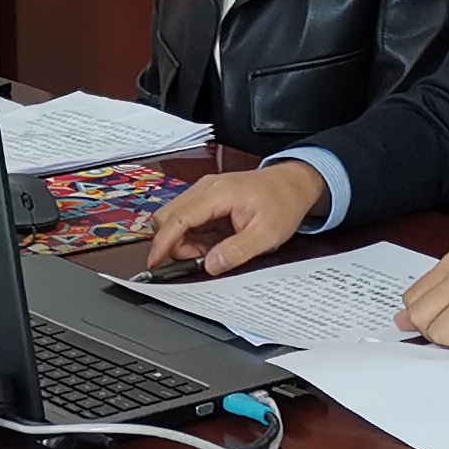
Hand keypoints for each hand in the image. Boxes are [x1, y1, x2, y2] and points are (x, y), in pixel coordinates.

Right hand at [140, 159, 324, 276]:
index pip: (177, 219)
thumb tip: (210, 265)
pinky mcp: (207, 197)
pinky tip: (214, 242)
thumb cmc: (283, 202)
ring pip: (175, 218)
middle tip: (200, 259)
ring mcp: (205, 191)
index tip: (154, 262)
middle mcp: (205, 188)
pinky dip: (192, 235)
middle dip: (174, 243)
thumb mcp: (266, 234)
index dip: (162, 243)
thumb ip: (236, 251)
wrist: (294, 183)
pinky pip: (188, 218)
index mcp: (217, 194)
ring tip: (213, 250)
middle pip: (167, 217)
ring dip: (184, 240)